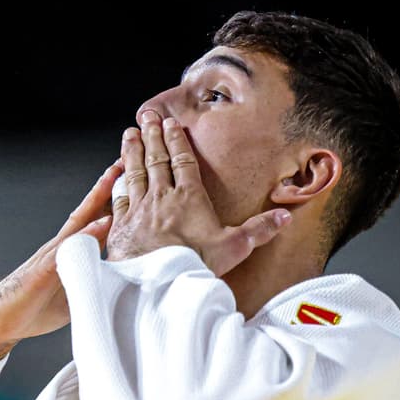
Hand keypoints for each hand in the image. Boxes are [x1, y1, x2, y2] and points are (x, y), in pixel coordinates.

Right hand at [0, 159, 124, 345]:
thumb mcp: (73, 295)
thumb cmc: (34, 310)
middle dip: (107, 186)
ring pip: (78, 221)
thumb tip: (121, 283)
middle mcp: (60, 247)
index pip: (95, 221)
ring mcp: (50, 256)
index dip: (113, 201)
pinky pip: (67, 249)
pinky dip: (86, 235)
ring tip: (115, 176)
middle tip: (126, 160)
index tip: (132, 180)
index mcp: (70, 253)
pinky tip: (101, 223)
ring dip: (97, 198)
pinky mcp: (42, 271)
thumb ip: (94, 282)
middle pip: (87, 210)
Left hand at [106, 111, 290, 276]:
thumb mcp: (234, 247)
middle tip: (147, 117)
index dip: (176, 140)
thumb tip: (284, 216)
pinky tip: (114, 174)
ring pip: (134, 172)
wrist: (157, 283)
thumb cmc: (194, 265)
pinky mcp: (122, 226)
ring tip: (129, 134)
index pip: (182, 160)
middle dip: (152, 136)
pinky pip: (118, 196)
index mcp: (189, 197)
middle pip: (156, 159)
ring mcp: (139, 210)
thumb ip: (258, 230)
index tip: (170, 124)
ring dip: (132, 151)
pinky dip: (116, 181)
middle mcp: (161, 197)